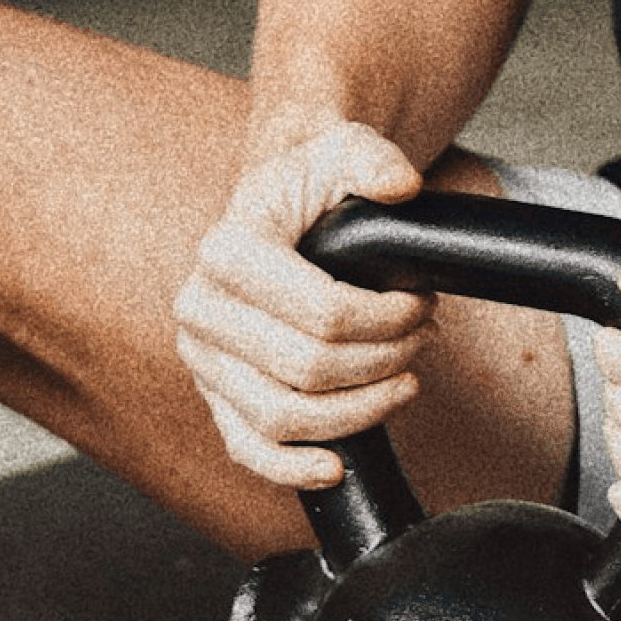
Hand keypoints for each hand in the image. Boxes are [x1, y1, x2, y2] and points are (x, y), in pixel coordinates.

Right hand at [172, 121, 437, 489]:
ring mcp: (203, 359)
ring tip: (401, 380)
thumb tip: (400, 187)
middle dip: (383, 360)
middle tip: (420, 337)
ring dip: (359, 410)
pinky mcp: (214, 395)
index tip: (419, 303)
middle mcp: (200, 308)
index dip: (387, 319)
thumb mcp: (341, 151)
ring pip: (285, 416)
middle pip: (308, 368)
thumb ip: (372, 159)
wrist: (276, 213)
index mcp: (225, 250)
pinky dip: (292, 468)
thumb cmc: (308, 188)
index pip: (321, 311)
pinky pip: (247, 450)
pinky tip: (337, 464)